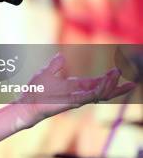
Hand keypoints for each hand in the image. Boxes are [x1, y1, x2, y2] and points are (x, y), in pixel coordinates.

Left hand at [16, 53, 136, 125]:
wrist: (27, 102)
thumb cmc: (35, 90)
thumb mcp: (47, 72)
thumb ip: (56, 65)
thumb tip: (61, 55)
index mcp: (75, 87)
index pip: (97, 83)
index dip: (108, 78)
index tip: (119, 71)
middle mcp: (79, 93)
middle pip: (104, 91)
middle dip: (117, 86)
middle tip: (131, 81)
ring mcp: (77, 99)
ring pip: (100, 94)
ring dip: (109, 84)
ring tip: (116, 74)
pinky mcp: (73, 102)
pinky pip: (90, 97)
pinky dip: (98, 90)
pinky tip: (104, 82)